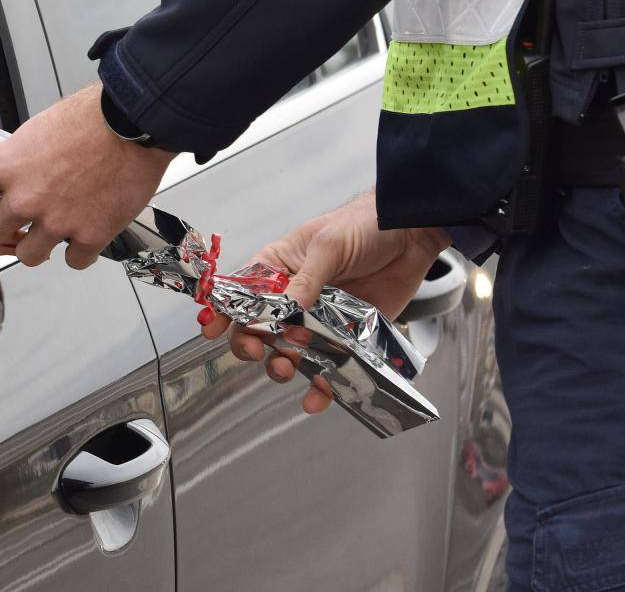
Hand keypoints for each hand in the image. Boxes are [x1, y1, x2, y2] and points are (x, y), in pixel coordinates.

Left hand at [0, 84, 175, 268]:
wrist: (132, 125)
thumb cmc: (92, 116)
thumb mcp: (41, 126)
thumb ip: (24, 156)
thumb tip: (22, 168)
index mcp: (7, 167)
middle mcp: (26, 199)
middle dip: (6, 224)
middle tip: (20, 220)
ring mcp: (57, 222)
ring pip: (28, 256)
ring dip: (39, 246)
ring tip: (52, 234)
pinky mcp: (90, 236)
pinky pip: (75, 261)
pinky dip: (81, 253)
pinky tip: (86, 239)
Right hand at [200, 190, 447, 413]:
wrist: (411, 236)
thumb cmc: (364, 226)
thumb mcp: (329, 245)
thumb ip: (307, 279)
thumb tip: (286, 308)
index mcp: (279, 267)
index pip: (243, 291)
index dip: (225, 310)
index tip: (213, 329)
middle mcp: (294, 297)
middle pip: (259, 329)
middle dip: (250, 344)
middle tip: (255, 351)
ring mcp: (318, 321)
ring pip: (288, 353)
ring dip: (281, 366)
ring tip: (286, 368)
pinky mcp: (345, 339)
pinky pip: (328, 369)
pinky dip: (320, 388)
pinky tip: (316, 399)